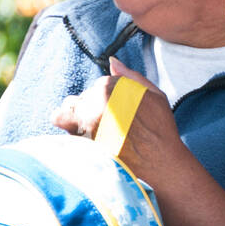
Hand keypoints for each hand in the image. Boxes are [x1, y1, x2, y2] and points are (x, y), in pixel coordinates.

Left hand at [52, 58, 183, 184]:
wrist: (161, 163)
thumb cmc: (160, 130)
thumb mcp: (155, 96)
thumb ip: (131, 76)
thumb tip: (112, 62)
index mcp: (110, 87)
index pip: (93, 88)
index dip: (104, 100)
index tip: (116, 113)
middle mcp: (94, 103)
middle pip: (75, 102)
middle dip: (85, 112)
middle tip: (105, 126)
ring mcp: (85, 125)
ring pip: (63, 117)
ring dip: (74, 124)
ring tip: (95, 135)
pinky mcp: (80, 144)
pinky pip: (65, 137)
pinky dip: (74, 140)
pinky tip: (93, 146)